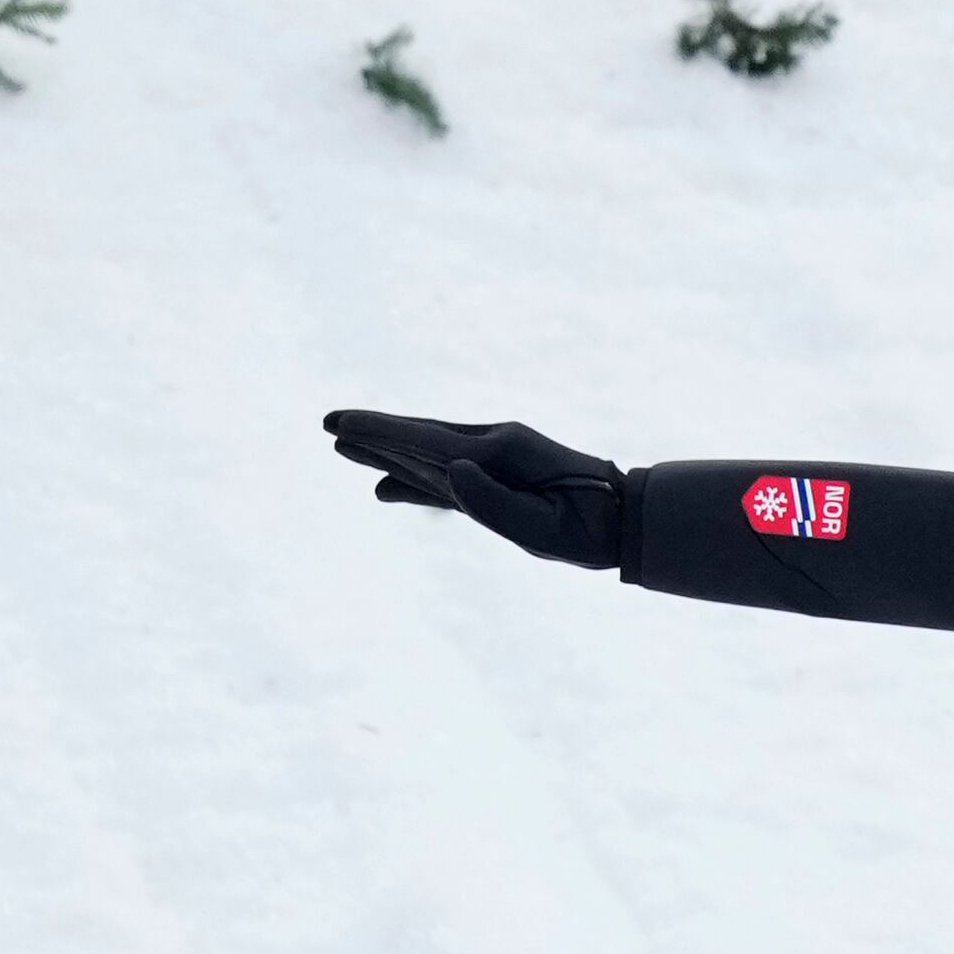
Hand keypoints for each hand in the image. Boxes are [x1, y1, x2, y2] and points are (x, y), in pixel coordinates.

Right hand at [322, 409, 625, 569]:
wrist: (624, 522)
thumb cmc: (588, 529)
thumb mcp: (545, 528)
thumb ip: (495, 504)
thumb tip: (451, 473)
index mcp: (501, 453)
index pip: (427, 441)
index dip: (380, 433)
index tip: (341, 424)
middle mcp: (493, 446)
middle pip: (420, 438)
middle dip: (374, 433)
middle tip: (328, 425)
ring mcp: (494, 460)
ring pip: (428, 455)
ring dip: (387, 453)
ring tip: (345, 449)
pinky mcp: (497, 480)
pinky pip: (444, 478)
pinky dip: (413, 481)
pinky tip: (387, 489)